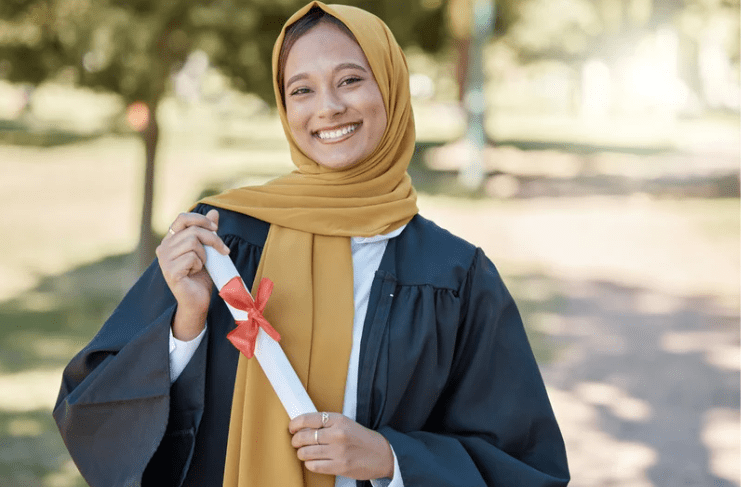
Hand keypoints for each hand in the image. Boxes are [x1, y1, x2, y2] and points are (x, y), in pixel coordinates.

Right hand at [156, 209, 229, 339]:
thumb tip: (214, 211)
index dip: (201, 219)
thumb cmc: (202, 276)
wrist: (197, 301)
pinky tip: (194, 273)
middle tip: (223, 251)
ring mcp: (164, 259)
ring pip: (193, 243)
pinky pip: (192, 257)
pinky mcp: (169, 271)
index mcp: (170, 240)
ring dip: (204, 255)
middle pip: (192, 230)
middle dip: (212, 239)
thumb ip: (208, 232)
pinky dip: (199, 265)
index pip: (183, 218)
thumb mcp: (207, 250)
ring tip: (202, 266)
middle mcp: (163, 247)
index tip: (216, 228)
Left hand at [289, 412, 393, 479]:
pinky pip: (313, 466)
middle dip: (296, 440)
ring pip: (306, 452)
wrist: (382, 455)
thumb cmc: (362, 439)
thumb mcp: (346, 423)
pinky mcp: (339, 467)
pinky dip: (309, 464)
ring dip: (301, 453)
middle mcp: (338, 434)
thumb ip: (327, 423)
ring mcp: (338, 452)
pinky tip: (313, 461)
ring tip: (305, 452)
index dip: (295, 423)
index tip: (291, 427)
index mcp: (339, 420)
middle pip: (304, 437)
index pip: (308, 419)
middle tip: (296, 441)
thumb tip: (302, 426)